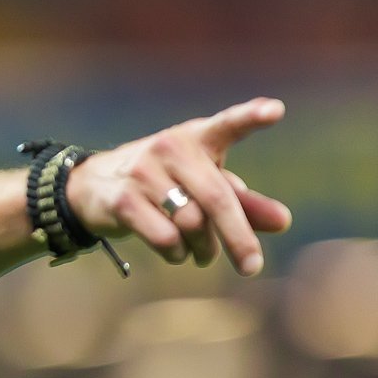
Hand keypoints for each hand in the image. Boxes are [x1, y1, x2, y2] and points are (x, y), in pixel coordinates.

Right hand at [63, 97, 291, 272]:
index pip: (228, 124)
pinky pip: (165, 238)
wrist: (94, 185)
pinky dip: (178, 254)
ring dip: (203, 249)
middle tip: (252, 267)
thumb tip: (283, 222)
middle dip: (239, 237)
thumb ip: (244, 202)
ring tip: (203, 254)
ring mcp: (144, 172)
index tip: (276, 111)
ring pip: (192, 224)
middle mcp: (171, 148)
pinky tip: (177, 253)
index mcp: (197, 137)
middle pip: (216, 198)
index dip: (251, 117)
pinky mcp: (123, 200)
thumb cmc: (166, 182)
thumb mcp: (205, 185)